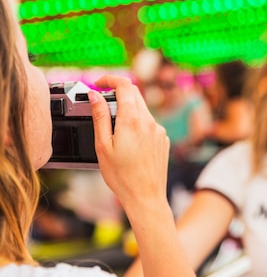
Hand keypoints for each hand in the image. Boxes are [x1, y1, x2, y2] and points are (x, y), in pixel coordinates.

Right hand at [88, 75, 169, 207]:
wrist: (146, 197)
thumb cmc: (122, 176)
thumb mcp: (103, 145)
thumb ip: (99, 116)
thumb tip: (94, 95)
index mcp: (132, 120)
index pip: (124, 85)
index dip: (110, 79)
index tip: (99, 82)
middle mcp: (149, 121)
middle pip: (134, 94)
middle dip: (118, 93)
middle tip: (103, 103)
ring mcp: (159, 130)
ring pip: (142, 110)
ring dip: (128, 111)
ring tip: (115, 132)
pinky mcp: (163, 140)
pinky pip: (149, 124)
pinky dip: (137, 125)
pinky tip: (130, 145)